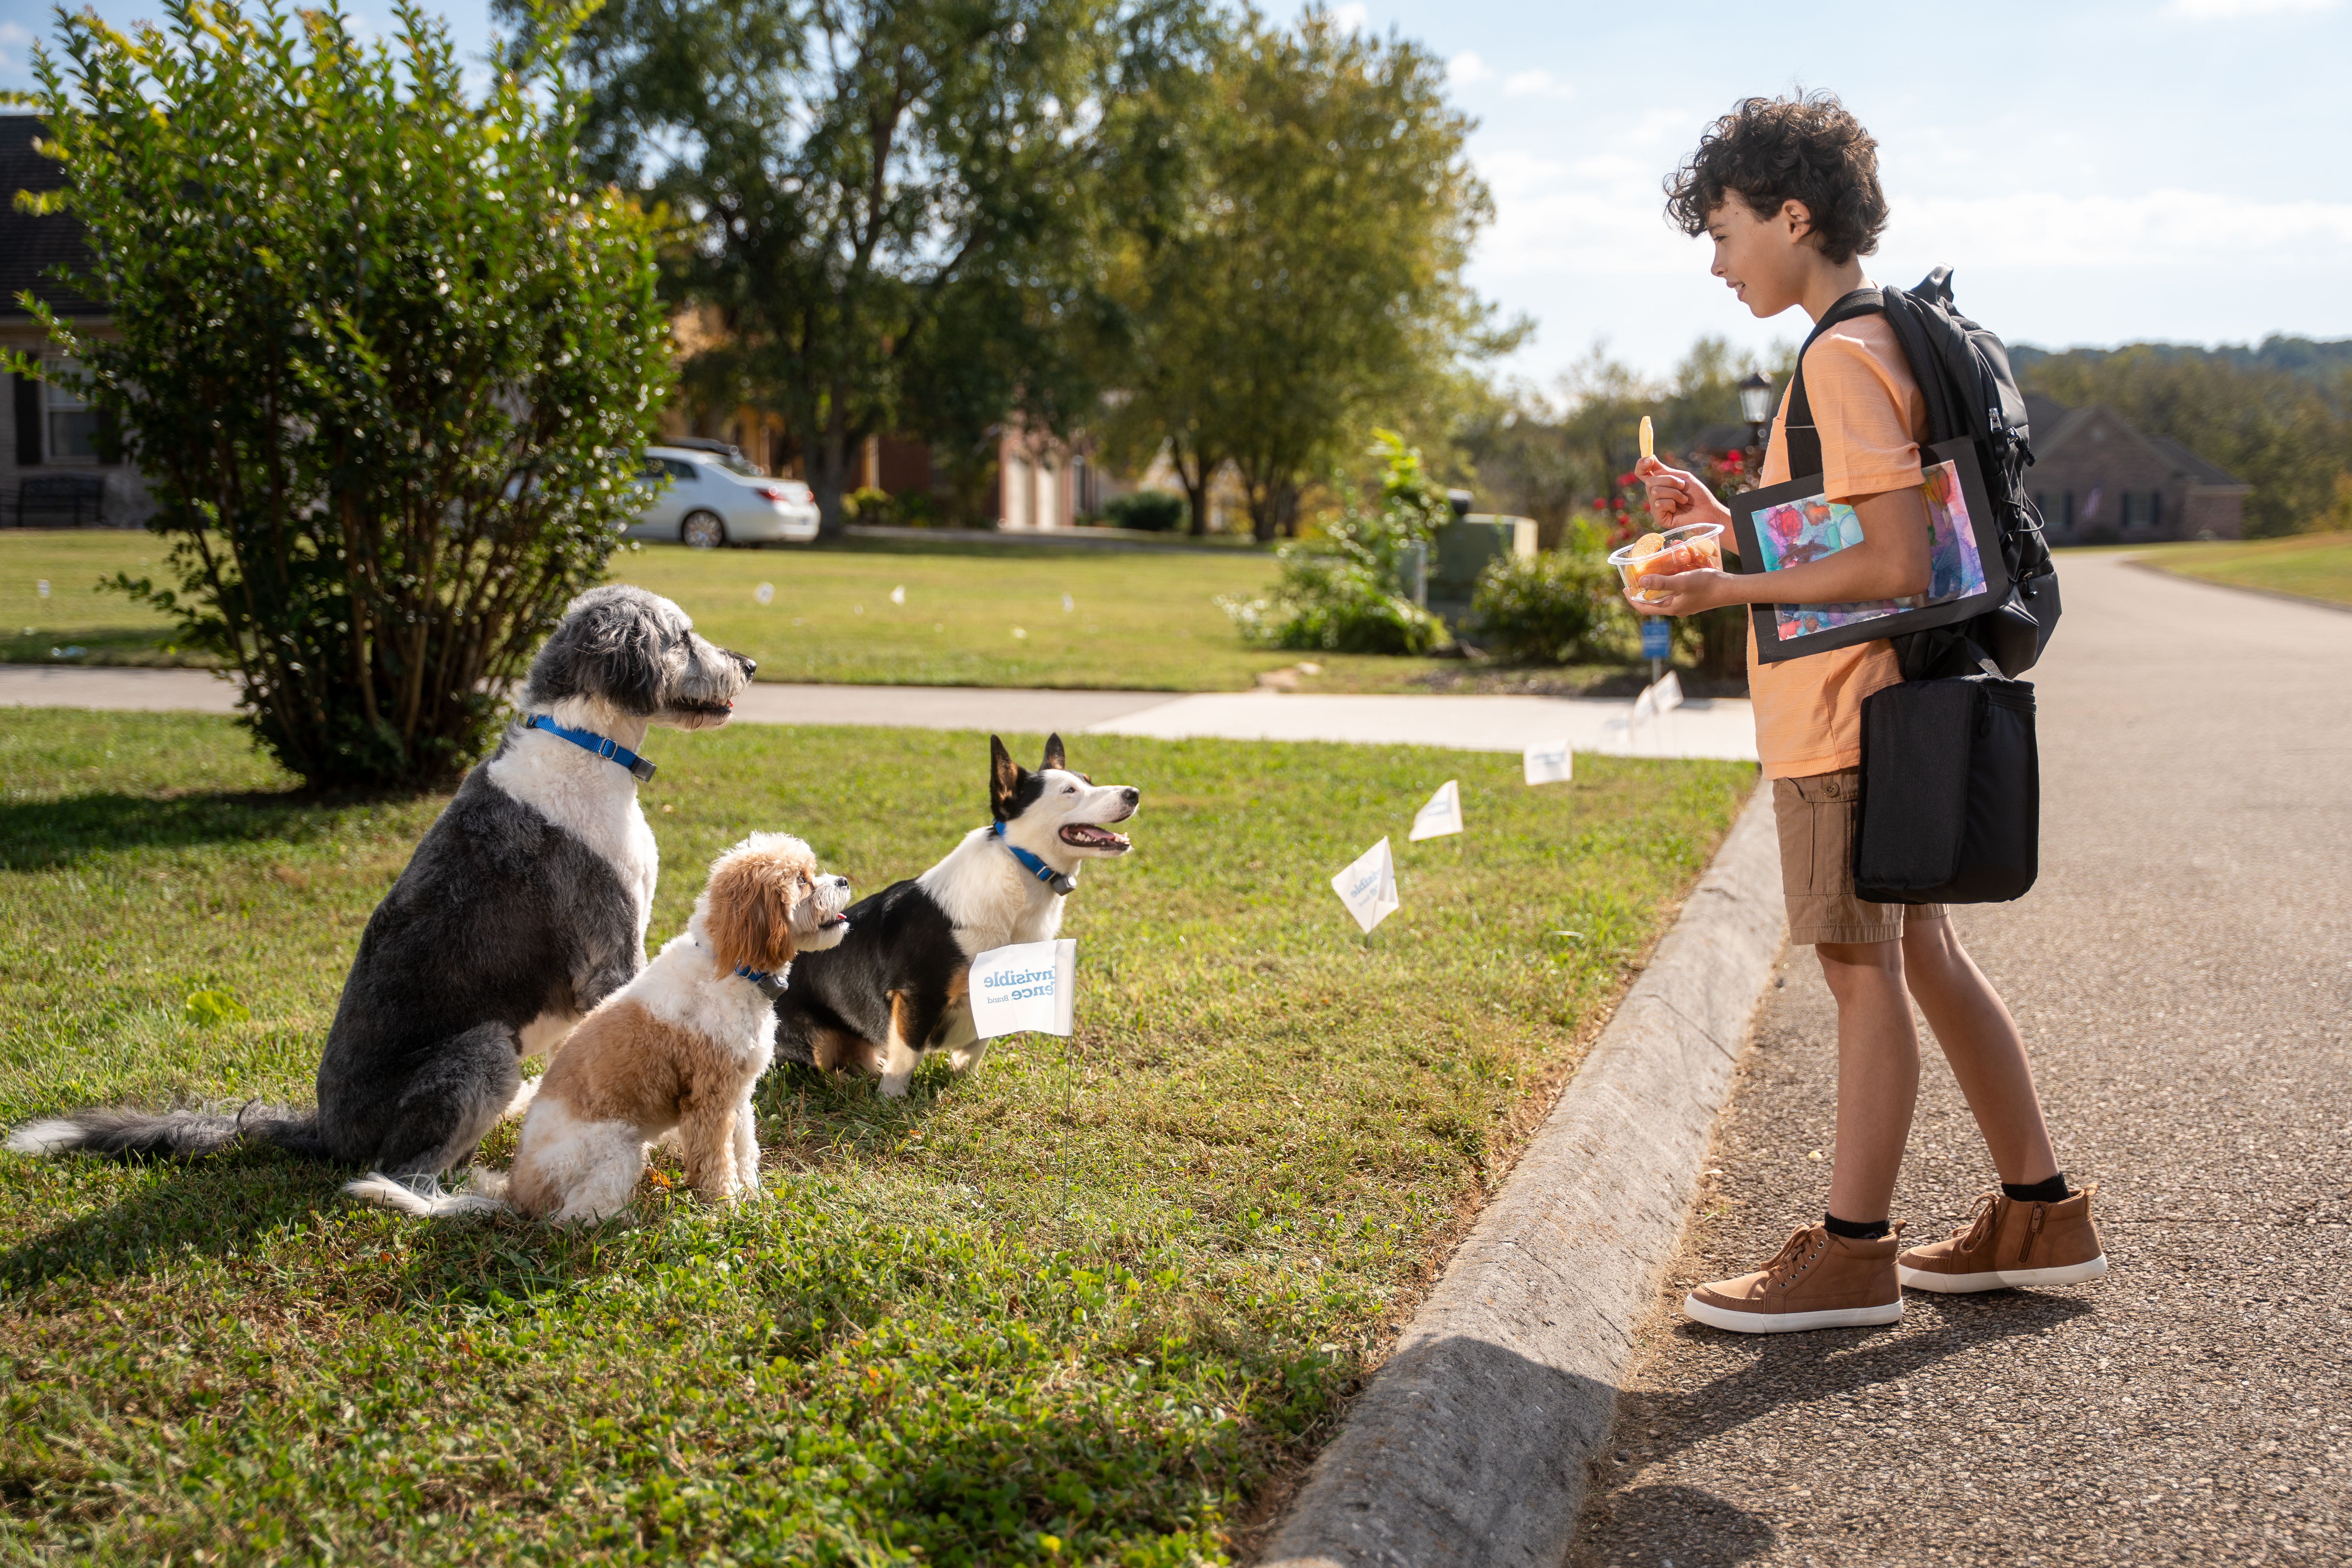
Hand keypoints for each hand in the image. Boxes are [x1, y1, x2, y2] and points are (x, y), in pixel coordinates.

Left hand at [1624, 566, 1745, 617]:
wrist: (1730, 589)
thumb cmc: (1707, 585)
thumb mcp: (1682, 581)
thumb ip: (1661, 582)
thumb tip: (1641, 581)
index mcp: (1671, 608)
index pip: (1644, 608)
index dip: (1632, 599)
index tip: (1624, 588)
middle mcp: (1677, 609)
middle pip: (1653, 602)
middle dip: (1643, 591)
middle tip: (1637, 577)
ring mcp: (1685, 604)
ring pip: (1665, 596)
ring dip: (1657, 586)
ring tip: (1652, 572)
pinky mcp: (1693, 598)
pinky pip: (1676, 591)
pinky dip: (1669, 582)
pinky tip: (1671, 571)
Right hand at [1635, 456, 1730, 529]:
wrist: (1708, 510)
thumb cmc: (1698, 494)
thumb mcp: (1682, 477)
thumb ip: (1664, 470)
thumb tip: (1650, 456)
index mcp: (1659, 483)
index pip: (1642, 473)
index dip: (1642, 465)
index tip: (1650, 460)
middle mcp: (1654, 495)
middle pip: (1650, 481)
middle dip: (1669, 481)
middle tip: (1683, 486)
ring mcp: (1655, 507)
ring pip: (1655, 492)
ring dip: (1674, 493)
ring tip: (1684, 499)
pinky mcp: (1659, 518)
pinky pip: (1659, 504)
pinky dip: (1672, 504)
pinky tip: (1678, 509)